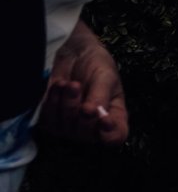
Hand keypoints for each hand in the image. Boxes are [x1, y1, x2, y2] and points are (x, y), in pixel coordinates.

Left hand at [39, 22, 126, 145]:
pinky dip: (51, 102)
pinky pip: (48, 121)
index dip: (110, 134)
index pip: (115, 137)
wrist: (74, 54)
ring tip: (68, 83)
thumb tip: (91, 113)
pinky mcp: (51, 122)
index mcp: (114, 117)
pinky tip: (58, 86)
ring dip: (65, 102)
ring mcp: (70, 127)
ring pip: (64, 127)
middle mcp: (93, 128)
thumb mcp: (106, 77)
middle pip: (86, 135)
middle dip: (78, 109)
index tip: (103, 119)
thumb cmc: (97, 65)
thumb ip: (101, 96)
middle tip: (76, 85)